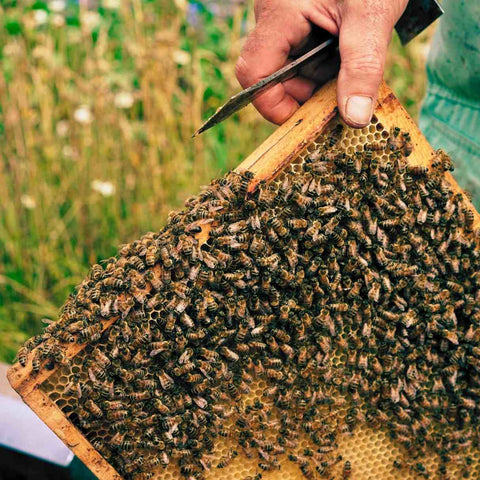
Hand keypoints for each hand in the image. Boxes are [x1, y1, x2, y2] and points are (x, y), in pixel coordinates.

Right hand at [235, 0, 408, 126]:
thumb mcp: (372, 18)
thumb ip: (363, 69)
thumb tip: (354, 120)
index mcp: (279, 13)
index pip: (254, 72)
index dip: (273, 105)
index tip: (307, 120)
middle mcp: (274, 20)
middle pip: (271, 78)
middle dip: (303, 96)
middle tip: (339, 99)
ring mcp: (286, 24)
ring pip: (289, 73)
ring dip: (317, 85)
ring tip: (349, 74)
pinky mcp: (300, 26)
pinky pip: (303, 60)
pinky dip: (324, 72)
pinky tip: (346, 63)